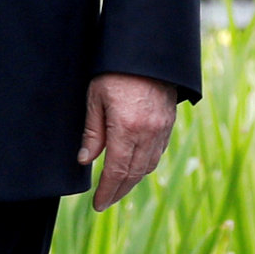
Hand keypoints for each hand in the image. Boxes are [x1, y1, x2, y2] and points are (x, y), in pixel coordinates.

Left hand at [79, 72, 179, 211]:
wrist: (148, 48)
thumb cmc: (116, 70)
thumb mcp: (95, 98)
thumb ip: (92, 133)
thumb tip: (85, 161)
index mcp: (127, 128)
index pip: (117, 172)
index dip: (106, 191)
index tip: (97, 204)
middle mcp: (148, 132)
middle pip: (134, 174)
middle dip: (119, 191)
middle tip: (105, 201)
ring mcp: (162, 127)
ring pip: (149, 165)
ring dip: (134, 180)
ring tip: (119, 187)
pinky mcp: (170, 121)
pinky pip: (159, 151)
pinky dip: (146, 164)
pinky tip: (136, 165)